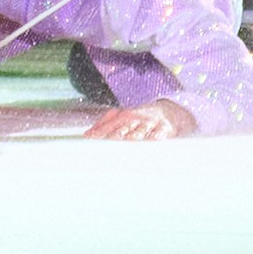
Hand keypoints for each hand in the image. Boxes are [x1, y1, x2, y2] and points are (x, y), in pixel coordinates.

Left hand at [82, 99, 196, 141]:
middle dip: (116, 134)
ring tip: (130, 139)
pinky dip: (156, 135)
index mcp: (124, 115)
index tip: (90, 138)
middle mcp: (136, 118)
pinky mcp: (164, 128)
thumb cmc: (138, 118)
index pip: (110, 124)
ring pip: (141, 130)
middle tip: (109, 141)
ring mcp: (150, 123)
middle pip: (124, 127)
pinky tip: (152, 139)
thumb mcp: (121, 117)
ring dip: (135, 135)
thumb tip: (86, 135)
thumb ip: (103, 125)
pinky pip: (160, 133)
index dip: (100, 131)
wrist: (166, 112)